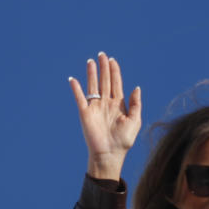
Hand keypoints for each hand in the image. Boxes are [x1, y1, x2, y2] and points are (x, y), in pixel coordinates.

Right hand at [69, 52, 141, 180]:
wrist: (110, 154)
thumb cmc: (124, 140)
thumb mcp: (135, 121)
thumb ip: (135, 104)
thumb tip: (136, 87)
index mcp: (119, 104)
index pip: (116, 83)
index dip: (115, 71)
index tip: (113, 60)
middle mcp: (106, 103)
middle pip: (105, 81)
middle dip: (104, 68)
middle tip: (102, 54)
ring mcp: (95, 107)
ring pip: (93, 86)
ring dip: (92, 74)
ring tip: (91, 61)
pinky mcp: (85, 113)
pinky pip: (79, 98)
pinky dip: (76, 89)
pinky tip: (73, 79)